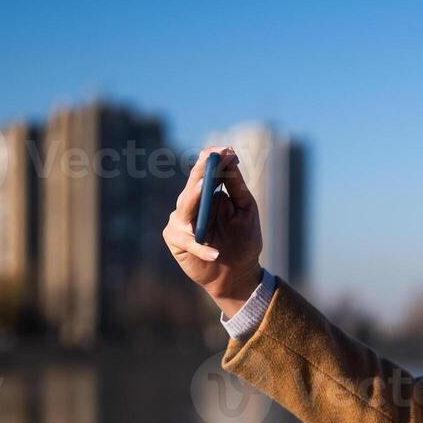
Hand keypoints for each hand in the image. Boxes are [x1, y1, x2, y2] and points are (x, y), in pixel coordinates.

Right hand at [162, 145, 263, 317]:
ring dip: (194, 199)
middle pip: (193, 186)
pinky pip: (188, 242)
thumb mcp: (246, 210)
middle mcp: (190, 204)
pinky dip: (202, 248)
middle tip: (210, 157)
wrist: (236, 274)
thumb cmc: (243, 241)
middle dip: (202, 171)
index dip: (213, 159)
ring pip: (185, 209)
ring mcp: (180, 222)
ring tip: (203, 189)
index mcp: (207, 194)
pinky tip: (216, 254)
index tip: (225, 148)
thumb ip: (237, 187)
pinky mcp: (176, 242)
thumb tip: (231, 159)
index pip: (206, 172)